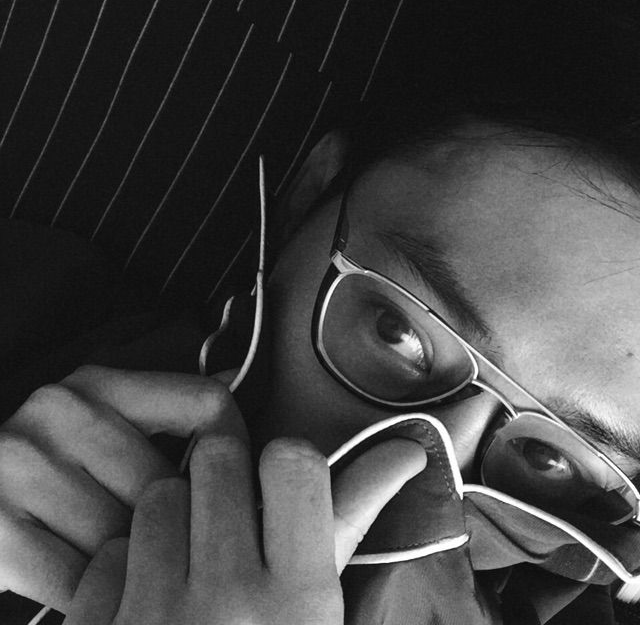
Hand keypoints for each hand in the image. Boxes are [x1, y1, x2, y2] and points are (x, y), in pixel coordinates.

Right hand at [0, 365, 244, 610]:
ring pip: (130, 536)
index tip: (242, 480)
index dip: (234, 447)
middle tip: (182, 540)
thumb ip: (166, 405)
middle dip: (179, 521)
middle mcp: (59, 414)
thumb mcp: (103, 416)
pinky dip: (103, 589)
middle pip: (169, 483)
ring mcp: (23, 469)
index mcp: (98, 384)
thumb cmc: (52, 463)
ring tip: (139, 561)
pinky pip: (84, 579)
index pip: (203, 405)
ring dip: (139, 560)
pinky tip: (106, 582)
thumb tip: (232, 381)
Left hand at [65, 435, 426, 623]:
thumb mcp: (323, 613)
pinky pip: (109, 551)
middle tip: (233, 510)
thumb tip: (405, 451)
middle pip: (217, 458)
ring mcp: (154, 618)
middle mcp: (226, 603)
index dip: (287, 464)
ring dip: (176, 515)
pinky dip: (127, 565)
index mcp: (299, 602)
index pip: (293, 464)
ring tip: (191, 557)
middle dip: (226, 474)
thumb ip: (352, 524)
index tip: (284, 484)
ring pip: (159, 495)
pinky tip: (148, 597)